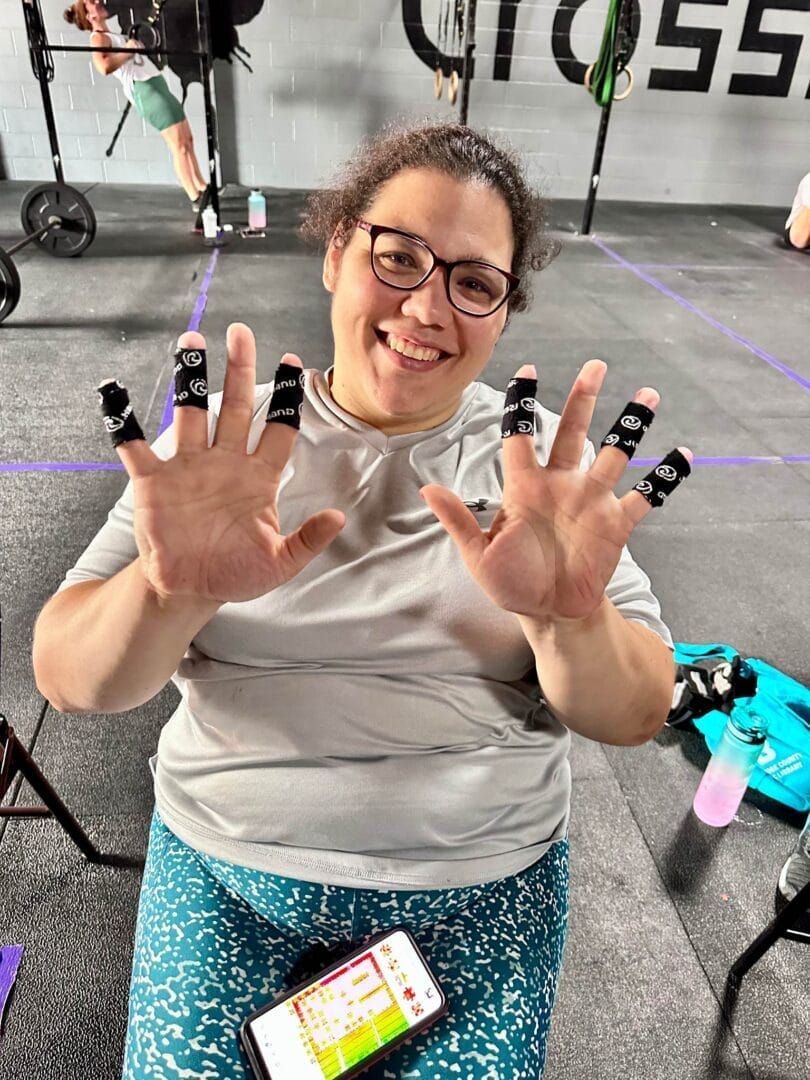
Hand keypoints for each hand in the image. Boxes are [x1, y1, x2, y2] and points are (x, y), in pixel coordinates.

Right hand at [100, 324, 345, 604]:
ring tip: (190, 341)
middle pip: (236, 407)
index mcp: (258, 477)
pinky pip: (134, 445)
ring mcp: (189, 468)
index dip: (287, 397)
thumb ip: (307, 541)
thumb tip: (337, 516)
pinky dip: (122, 420)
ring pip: (190, 413)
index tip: (292, 361)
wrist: (191, 589)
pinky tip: (113, 390)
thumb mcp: (279, 563)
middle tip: (241, 333)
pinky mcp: (153, 481)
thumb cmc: (237, 573)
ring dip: (189, 379)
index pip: (279, 429)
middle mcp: (225, 462)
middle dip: (239, 369)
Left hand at [420, 360, 692, 622]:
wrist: (550, 612)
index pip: (520, 436)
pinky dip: (664, 477)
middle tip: (596, 365)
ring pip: (615, 453)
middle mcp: (560, 485)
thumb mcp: (478, 556)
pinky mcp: (616, 523)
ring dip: (631, 426)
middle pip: (572, 431)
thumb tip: (427, 489)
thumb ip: (458, 520)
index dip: (522, 403)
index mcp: (525, 488)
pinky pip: (645, 495)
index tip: (528, 369)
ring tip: (649, 395)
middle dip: (583, 398)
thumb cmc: (511, 583)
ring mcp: (591, 501)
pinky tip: (683, 454)